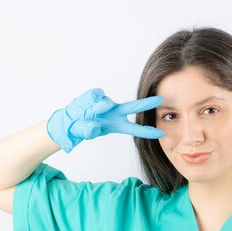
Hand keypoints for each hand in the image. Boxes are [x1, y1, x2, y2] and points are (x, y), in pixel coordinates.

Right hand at [46, 88, 164, 152]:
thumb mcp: (86, 133)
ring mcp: (106, 103)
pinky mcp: (97, 95)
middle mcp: (115, 112)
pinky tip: (86, 105)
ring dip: (98, 109)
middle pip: (133, 107)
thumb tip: (94, 123)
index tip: (161, 133)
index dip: (147, 131)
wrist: (70, 120)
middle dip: (146, 103)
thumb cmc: (82, 129)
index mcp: (117, 125)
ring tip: (88, 114)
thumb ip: (90, 130)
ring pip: (106, 103)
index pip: (135, 128)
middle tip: (160, 99)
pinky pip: (96, 95)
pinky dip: (90, 100)